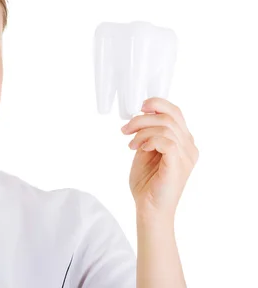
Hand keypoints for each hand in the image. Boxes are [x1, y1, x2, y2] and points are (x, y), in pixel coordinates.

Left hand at [121, 97, 198, 219]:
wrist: (148, 209)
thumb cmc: (147, 183)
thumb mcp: (145, 152)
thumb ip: (148, 135)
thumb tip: (141, 117)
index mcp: (183, 142)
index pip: (176, 112)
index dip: (157, 104)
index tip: (139, 108)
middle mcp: (189, 147)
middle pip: (169, 116)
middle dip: (142, 118)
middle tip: (125, 130)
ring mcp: (186, 156)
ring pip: (166, 126)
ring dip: (142, 132)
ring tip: (131, 145)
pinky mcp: (178, 165)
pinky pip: (167, 141)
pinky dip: (149, 140)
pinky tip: (139, 149)